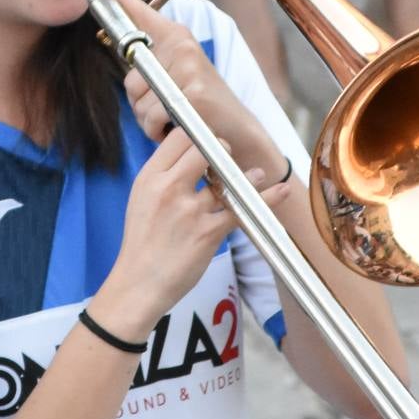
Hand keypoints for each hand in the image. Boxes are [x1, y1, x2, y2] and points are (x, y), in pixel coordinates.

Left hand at [93, 0, 287, 186]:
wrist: (237, 130)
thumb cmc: (203, 105)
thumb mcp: (177, 75)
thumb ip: (152, 64)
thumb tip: (126, 57)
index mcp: (177, 38)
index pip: (142, 13)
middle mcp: (182, 46)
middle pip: (130, 78)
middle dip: (139, 102)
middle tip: (163, 109)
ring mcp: (188, 68)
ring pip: (138, 101)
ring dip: (148, 121)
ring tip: (172, 119)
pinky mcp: (192, 93)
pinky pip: (152, 116)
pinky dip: (157, 131)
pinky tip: (175, 129)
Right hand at [94, 125, 292, 336]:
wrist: (139, 283)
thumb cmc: (142, 242)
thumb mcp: (141, 199)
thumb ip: (163, 175)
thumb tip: (190, 154)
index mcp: (149, 178)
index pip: (180, 136)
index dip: (198, 135)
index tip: (207, 143)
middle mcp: (168, 189)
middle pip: (205, 147)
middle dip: (221, 150)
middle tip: (226, 159)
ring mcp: (189, 210)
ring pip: (226, 176)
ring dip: (244, 175)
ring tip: (254, 175)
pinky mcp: (208, 233)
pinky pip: (242, 208)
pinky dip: (265, 199)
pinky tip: (279, 190)